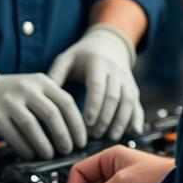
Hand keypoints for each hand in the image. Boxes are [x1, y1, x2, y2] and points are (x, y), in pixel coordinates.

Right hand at [0, 70, 87, 158]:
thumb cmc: (16, 95)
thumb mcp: (36, 89)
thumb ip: (54, 103)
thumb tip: (76, 134)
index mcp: (41, 81)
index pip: (66, 102)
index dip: (76, 124)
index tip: (81, 141)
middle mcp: (26, 88)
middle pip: (51, 114)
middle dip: (63, 136)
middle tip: (67, 150)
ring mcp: (9, 101)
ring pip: (32, 126)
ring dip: (44, 145)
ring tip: (50, 155)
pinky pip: (14, 135)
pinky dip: (25, 148)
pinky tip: (31, 154)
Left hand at [48, 24, 143, 141]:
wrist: (107, 45)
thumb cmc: (82, 56)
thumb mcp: (66, 59)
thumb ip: (56, 74)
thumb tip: (46, 94)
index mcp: (97, 63)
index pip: (97, 86)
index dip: (94, 105)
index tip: (87, 122)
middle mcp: (115, 71)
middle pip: (113, 97)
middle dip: (105, 118)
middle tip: (94, 135)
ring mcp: (126, 80)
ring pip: (127, 102)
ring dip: (120, 121)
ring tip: (110, 137)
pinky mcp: (133, 88)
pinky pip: (137, 104)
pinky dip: (137, 118)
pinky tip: (133, 132)